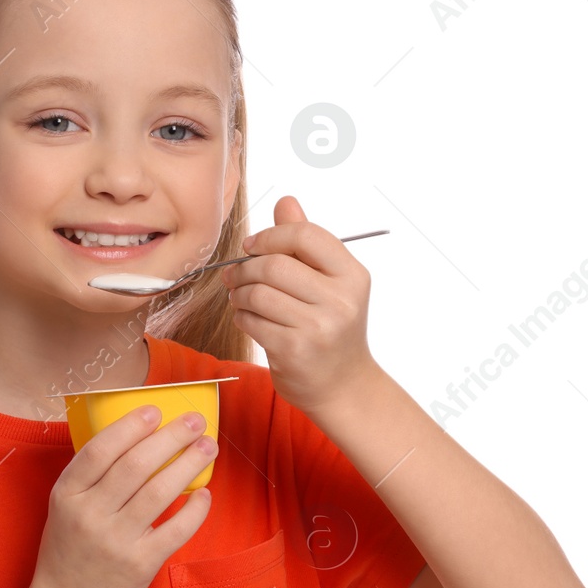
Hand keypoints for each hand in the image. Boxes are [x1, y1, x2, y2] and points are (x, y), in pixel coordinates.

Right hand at [30, 405, 216, 587]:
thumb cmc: (70, 549)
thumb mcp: (65, 507)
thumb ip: (91, 477)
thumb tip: (137, 436)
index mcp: (67, 495)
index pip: (99, 450)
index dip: (129, 427)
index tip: (155, 411)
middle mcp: (89, 515)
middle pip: (135, 465)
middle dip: (170, 437)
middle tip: (194, 421)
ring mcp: (116, 541)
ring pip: (159, 492)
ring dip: (189, 464)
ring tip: (207, 447)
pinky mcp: (140, 564)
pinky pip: (176, 530)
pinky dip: (194, 509)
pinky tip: (204, 493)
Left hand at [223, 195, 377, 414]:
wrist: (343, 386)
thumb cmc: (331, 328)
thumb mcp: (330, 283)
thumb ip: (306, 244)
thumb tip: (286, 201)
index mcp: (352, 275)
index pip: (306, 235)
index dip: (271, 236)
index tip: (253, 246)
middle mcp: (341, 300)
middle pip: (275, 264)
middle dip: (246, 267)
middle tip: (235, 275)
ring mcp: (318, 327)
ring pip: (259, 293)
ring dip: (240, 294)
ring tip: (241, 297)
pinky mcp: (294, 351)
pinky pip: (252, 321)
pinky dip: (242, 317)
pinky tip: (249, 319)